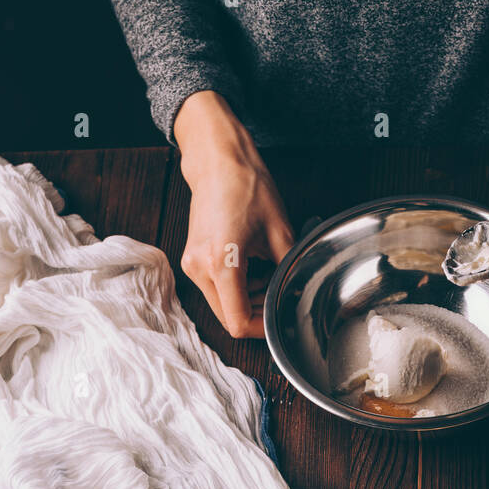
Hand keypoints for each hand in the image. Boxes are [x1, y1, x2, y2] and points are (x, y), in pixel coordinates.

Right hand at [174, 92, 292, 337]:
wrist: (217, 160)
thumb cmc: (246, 186)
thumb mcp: (280, 232)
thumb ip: (289, 271)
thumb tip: (297, 297)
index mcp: (221, 262)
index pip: (238, 322)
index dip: (261, 328)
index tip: (277, 318)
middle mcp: (199, 268)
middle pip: (229, 319)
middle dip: (256, 314)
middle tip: (276, 293)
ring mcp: (191, 265)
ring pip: (222, 307)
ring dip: (247, 301)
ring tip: (266, 275)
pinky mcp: (191, 261)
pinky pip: (216, 291)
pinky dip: (236, 289)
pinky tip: (251, 268)